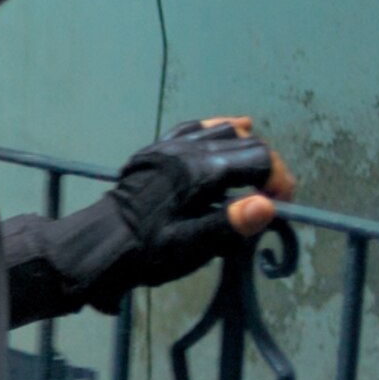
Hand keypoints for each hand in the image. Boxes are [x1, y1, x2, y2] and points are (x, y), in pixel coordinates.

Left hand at [105, 117, 295, 295]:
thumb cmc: (146, 251)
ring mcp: (169, 145)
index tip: (279, 206)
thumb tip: (268, 205)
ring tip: (248, 179)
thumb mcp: (190, 246)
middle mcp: (187, 149)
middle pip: (246, 143)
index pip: (260, 159)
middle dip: (266, 168)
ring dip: (244, 150)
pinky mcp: (156, 149)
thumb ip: (229, 224)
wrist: (99, 244)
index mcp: (199, 171)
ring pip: (224, 130)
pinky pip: (195, 128)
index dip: (279, 181)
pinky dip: (217, 132)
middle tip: (266, 198)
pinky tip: (225, 140)